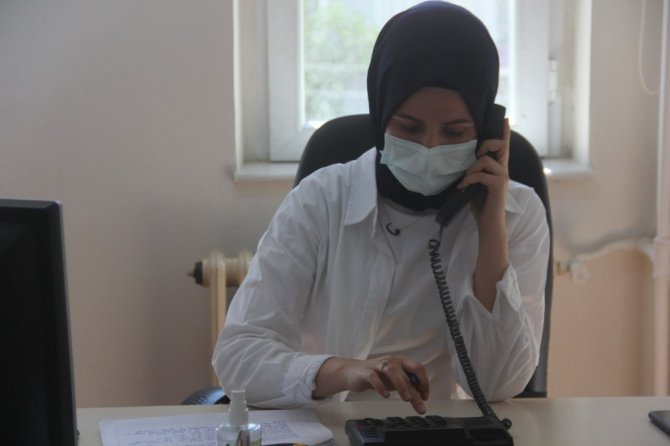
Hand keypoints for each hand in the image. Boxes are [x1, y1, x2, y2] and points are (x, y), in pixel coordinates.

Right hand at [313, 356, 428, 413]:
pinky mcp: (366, 372)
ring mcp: (378, 365)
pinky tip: (385, 395)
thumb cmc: (376, 376)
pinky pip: (374, 377)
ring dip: (401, 385)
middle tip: (420, 402)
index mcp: (401, 362)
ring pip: (392, 371)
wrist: (352, 373)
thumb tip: (421, 396)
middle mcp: (391, 361)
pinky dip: (381, 386)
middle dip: (415, 387)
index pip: (418, 368)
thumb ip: (407, 385)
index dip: (424, 382)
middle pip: (407, 371)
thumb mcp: (394, 381)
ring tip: (406, 398)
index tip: (425, 397)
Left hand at [458, 118, 510, 228]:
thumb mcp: (476, 183)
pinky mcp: (498, 186)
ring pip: (486, 161)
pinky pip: (481, 175)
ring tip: (464, 181)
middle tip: (477, 153)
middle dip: (487, 144)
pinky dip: (469, 180)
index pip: (503, 147)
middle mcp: (504, 170)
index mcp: (499, 168)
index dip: (504, 133)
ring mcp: (502, 177)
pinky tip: (463, 187)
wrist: (488, 223)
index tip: (505, 119)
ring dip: (471, 169)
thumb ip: (475, 171)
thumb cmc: (482, 204)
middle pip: (500, 146)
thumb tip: (464, 162)